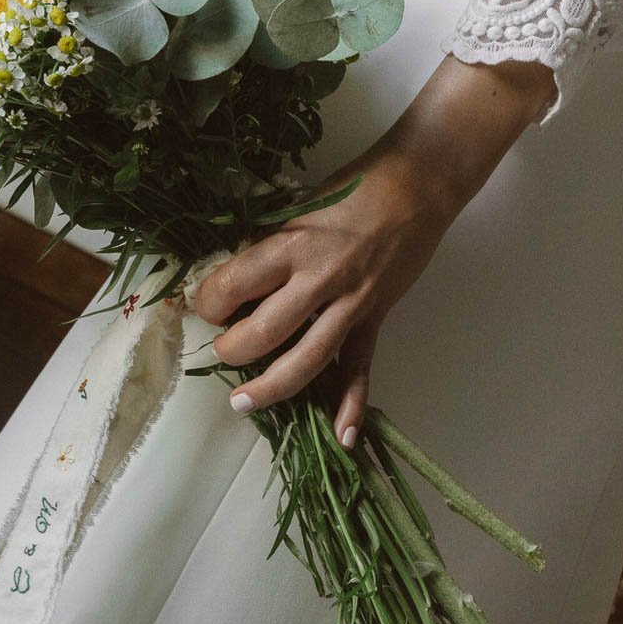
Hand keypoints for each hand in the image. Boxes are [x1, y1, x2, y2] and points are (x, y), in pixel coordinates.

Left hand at [192, 54, 556, 448]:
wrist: (417, 185)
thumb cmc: (354, 187)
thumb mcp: (299, 208)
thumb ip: (270, 246)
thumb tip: (235, 276)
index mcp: (292, 244)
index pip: (233, 286)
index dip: (208, 301)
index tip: (204, 304)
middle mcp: (319, 280)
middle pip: (263, 332)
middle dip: (232, 349)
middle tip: (221, 351)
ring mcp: (350, 304)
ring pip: (306, 360)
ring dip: (270, 387)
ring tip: (241, 402)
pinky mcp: (375, 318)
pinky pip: (360, 368)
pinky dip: (352, 405)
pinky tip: (342, 438)